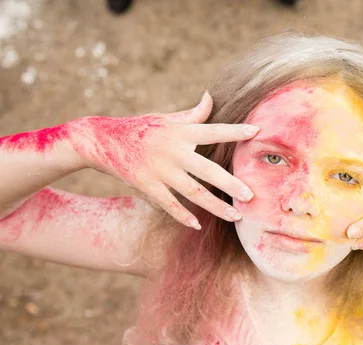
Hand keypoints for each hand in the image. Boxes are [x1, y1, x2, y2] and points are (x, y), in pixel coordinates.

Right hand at [71, 91, 258, 228]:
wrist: (101, 139)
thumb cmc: (141, 128)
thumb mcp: (167, 119)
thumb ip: (193, 114)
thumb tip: (210, 96)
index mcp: (181, 132)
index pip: (213, 130)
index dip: (234, 131)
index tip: (256, 131)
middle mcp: (173, 151)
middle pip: (207, 170)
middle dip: (230, 184)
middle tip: (250, 196)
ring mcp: (159, 170)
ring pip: (193, 192)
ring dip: (215, 206)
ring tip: (235, 216)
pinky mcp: (146, 185)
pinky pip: (169, 204)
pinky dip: (183, 216)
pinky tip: (198, 225)